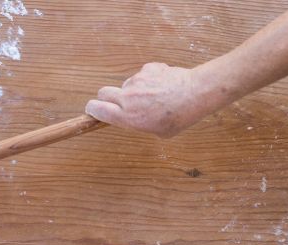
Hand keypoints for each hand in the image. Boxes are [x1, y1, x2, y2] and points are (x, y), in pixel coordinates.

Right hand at [85, 62, 214, 138]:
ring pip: (126, 85)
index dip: (92, 109)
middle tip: (119, 104)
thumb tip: (134, 118)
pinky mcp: (147, 69)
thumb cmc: (179, 117)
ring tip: (154, 97)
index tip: (94, 110)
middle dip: (107, 98)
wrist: (195, 94)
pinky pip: (142, 75)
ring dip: (134, 90)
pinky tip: (162, 86)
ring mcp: (137, 81)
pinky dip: (149, 80)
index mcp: (127, 116)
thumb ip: (139, 123)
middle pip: (103, 93)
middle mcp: (127, 97)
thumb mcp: (157, 132)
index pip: (96, 109)